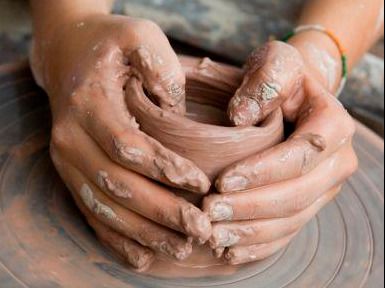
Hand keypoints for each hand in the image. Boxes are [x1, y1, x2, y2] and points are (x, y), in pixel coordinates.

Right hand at [31, 15, 211, 270]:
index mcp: (88, 104)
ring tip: (183, 248)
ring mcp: (68, 162)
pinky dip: (118, 241)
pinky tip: (144, 258)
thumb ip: (161, 68)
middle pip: (119, 187)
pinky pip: (93, 216)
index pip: (128, 146)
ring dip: (145, 234)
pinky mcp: (73, 176)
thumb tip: (179, 113)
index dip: (166, 169)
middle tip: (202, 230)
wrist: (69, 54)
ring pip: (107, 210)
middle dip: (163, 213)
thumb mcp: (140, 37)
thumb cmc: (111, 45)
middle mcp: (71, 139)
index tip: (202, 185)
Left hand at [203, 41, 357, 264]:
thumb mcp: (276, 62)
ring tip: (213, 234)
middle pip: (297, 195)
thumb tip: (241, 117)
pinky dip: (259, 245)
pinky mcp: (307, 204)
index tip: (223, 181)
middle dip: (251, 208)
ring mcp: (323, 188)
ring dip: (250, 231)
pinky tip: (230, 249)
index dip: (263, 172)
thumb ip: (265, 79)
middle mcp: (336, 162)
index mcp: (333, 126)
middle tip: (210, 212)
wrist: (292, 98)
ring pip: (291, 220)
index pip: (301, 156)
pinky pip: (287, 232)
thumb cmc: (280, 78)